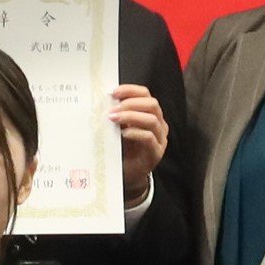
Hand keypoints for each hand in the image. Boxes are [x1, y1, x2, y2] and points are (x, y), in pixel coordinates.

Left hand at [111, 83, 168, 197]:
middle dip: (131, 103)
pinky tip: (122, 134)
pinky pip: (149, 138)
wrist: (128, 174)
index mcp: (150, 114)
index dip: (131, 90)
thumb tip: (104, 102)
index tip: (113, 92)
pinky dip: (135, 133)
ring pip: (151, 120)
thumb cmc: (123, 149)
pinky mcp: (156, 153)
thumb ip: (117, 115)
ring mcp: (160, 139)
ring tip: (113, 119)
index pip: (146, 95)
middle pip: (152, 105)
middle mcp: (159, 124)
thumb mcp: (119, 128)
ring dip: (130, 116)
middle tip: (113, 109)